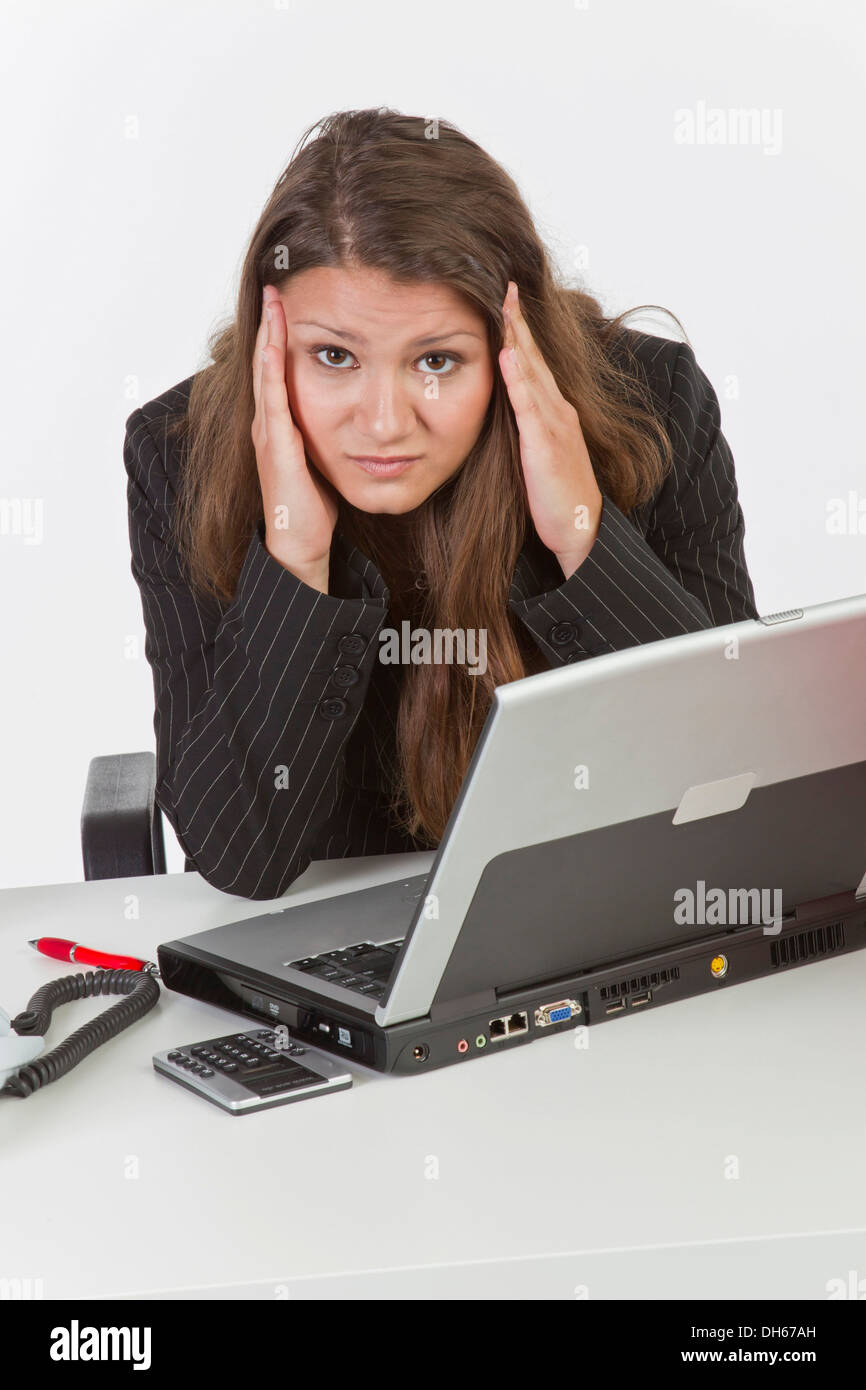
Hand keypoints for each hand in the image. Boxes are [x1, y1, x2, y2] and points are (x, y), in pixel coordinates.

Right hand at [251, 286, 338, 588]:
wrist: (300, 544)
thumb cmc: (315, 506)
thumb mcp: (327, 457)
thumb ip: (334, 432)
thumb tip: (361, 413)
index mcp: (282, 422)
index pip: (280, 366)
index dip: (283, 332)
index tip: (290, 297)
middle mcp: (269, 421)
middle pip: (267, 358)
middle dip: (271, 320)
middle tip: (276, 281)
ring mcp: (268, 431)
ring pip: (265, 370)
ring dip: (268, 332)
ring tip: (273, 296)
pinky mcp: (275, 444)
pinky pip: (272, 395)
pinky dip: (271, 365)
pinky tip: (275, 341)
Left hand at [498, 281, 601, 580]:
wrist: (582, 532)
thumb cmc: (558, 498)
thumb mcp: (538, 454)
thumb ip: (526, 428)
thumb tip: (507, 408)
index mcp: (554, 413)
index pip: (533, 364)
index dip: (519, 331)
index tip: (505, 301)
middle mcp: (558, 412)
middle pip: (534, 358)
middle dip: (519, 321)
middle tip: (506, 285)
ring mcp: (554, 427)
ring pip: (533, 373)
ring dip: (519, 338)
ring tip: (505, 305)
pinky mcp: (546, 446)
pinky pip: (530, 407)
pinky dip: (519, 378)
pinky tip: (508, 355)